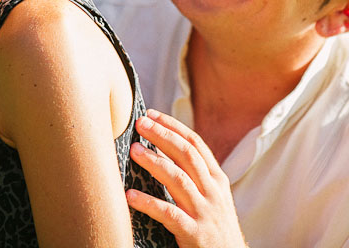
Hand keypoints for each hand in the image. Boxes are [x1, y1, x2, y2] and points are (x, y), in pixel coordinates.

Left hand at [126, 110, 247, 247]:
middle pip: (186, 155)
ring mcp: (205, 212)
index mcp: (217, 179)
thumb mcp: (211, 196)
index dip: (173, 127)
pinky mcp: (195, 234)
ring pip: (178, 180)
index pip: (195, 144)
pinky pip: (169, 215)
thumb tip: (161, 147)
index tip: (152, 114)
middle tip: (140, 123)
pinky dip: (149, 203)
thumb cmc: (215, 226)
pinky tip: (130, 195)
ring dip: (154, 162)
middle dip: (162, 136)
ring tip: (134, 151)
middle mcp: (213, 192)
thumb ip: (193, 174)